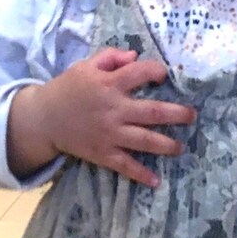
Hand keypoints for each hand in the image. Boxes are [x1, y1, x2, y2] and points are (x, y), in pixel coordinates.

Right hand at [8, 48, 195, 187]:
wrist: (44, 118)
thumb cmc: (67, 89)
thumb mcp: (85, 66)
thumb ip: (110, 58)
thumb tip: (135, 56)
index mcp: (109, 84)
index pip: (140, 73)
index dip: (156, 72)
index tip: (164, 76)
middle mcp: (114, 109)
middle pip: (152, 112)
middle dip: (177, 114)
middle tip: (192, 116)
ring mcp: (110, 134)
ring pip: (145, 140)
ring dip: (167, 145)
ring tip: (180, 147)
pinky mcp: (103, 153)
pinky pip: (125, 165)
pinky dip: (140, 174)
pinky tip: (156, 181)